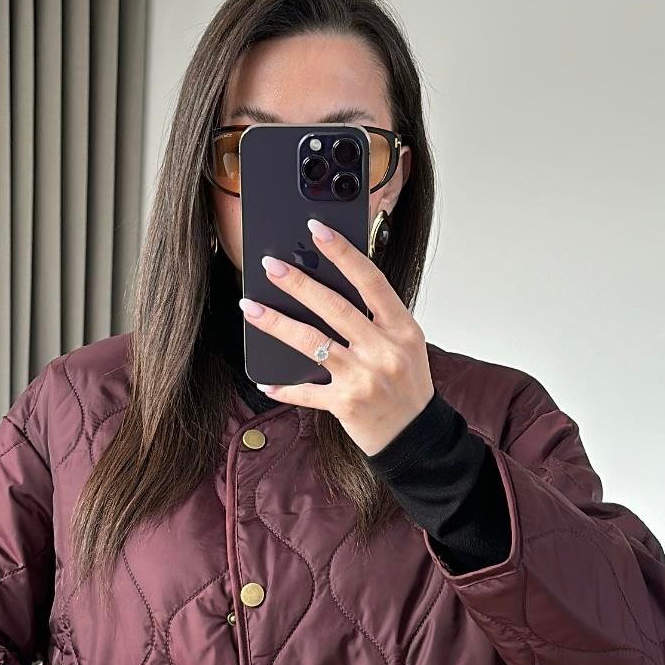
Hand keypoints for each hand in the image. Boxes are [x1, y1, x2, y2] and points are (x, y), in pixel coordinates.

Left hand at [239, 217, 435, 455]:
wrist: (414, 435)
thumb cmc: (407, 384)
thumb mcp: (405, 344)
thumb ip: (377, 317)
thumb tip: (333, 285)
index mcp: (402, 329)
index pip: (370, 281)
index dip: (343, 253)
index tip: (318, 229)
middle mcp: (384, 351)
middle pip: (335, 308)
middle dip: (299, 283)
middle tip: (271, 265)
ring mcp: (364, 378)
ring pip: (313, 344)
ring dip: (277, 324)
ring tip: (250, 307)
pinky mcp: (345, 404)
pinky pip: (307, 391)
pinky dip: (284, 386)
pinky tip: (264, 379)